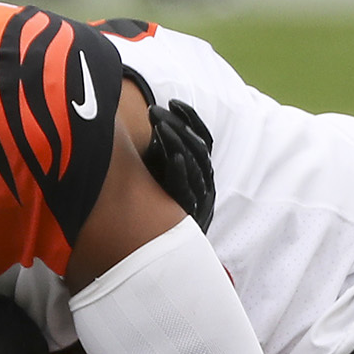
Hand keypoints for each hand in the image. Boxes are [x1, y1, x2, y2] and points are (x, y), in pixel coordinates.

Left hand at [141, 99, 214, 228]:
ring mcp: (200, 198)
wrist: (160, 250)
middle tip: (154, 111)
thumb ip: (159, 149)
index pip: (202, 137)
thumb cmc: (156, 207)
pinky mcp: (190, 213)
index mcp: (201, 170)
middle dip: (178, 125)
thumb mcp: (159, 172)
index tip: (172, 102)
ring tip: (160, 125)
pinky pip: (189, 188)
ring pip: (196, 163)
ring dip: (178, 141)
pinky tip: (174, 155)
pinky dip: (183, 170)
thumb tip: (149, 117)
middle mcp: (205, 182)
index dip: (190, 118)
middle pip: (198, 146)